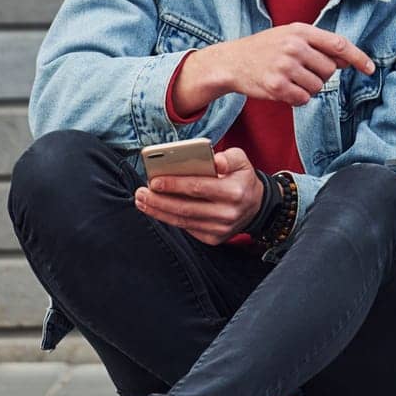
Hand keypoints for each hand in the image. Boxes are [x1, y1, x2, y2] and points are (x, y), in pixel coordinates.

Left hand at [134, 147, 265, 244]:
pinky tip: (157, 210)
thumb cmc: (241, 178)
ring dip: (159, 212)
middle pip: (186, 208)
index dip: (174, 184)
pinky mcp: (214, 239)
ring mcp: (220, 229)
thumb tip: (214, 160)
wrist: (255, 205)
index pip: (199, 188)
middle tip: (140, 193)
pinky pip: (187, 228)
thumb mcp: (241, 160)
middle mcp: (228, 214)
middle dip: (159, 201)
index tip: (154, 180)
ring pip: (183, 221)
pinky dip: (169, 219)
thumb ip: (228, 157)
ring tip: (142, 201)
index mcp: (234, 192)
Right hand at [185, 23, 374, 108]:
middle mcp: (294, 47)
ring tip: (289, 78)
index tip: (369, 69)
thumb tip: (347, 60)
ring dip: (308, 87)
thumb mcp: (290, 36)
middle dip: (321, 74)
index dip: (358, 57)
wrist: (232, 61)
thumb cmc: (265, 48)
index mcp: (300, 30)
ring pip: (318, 87)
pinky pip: (303, 99)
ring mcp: (285, 67)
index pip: (338, 44)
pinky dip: (297, 98)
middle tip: (301, 70)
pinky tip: (283, 88)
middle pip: (329, 70)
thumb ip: (318, 45)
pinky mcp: (277, 86)